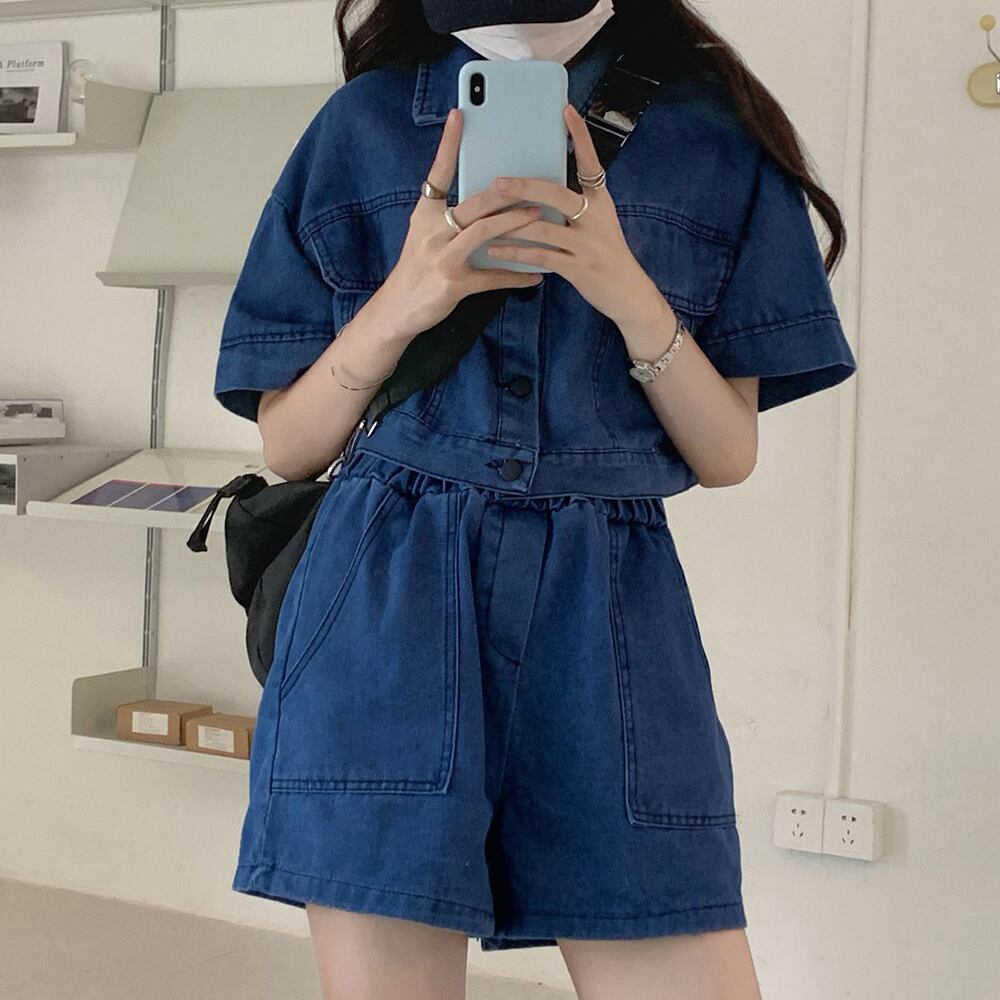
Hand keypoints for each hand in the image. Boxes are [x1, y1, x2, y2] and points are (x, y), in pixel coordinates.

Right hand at [374, 107, 547, 343]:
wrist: (396, 310)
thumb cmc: (416, 271)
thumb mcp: (425, 237)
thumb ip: (450, 220)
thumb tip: (485, 204)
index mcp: (424, 215)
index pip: (437, 173)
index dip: (448, 144)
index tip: (459, 115)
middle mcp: (432, 232)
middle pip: (474, 203)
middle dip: (506, 193)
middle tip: (533, 183)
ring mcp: (442, 258)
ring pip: (484, 233)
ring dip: (515, 223)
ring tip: (540, 215)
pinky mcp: (453, 284)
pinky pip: (491, 278)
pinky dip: (515, 277)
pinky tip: (535, 277)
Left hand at [483, 103, 669, 331]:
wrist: (628, 293)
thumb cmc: (607, 256)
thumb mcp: (599, 225)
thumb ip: (576, 207)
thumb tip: (539, 192)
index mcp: (602, 202)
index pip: (590, 164)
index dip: (580, 137)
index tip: (566, 111)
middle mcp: (596, 218)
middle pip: (557, 195)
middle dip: (525, 187)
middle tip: (498, 181)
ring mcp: (587, 244)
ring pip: (543, 228)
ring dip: (511, 223)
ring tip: (486, 219)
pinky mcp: (577, 268)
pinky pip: (540, 256)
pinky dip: (515, 252)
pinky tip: (495, 249)